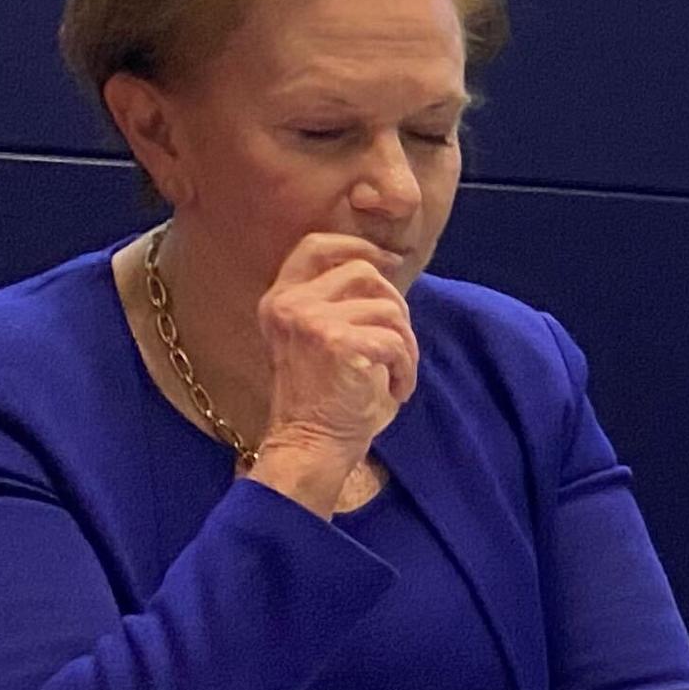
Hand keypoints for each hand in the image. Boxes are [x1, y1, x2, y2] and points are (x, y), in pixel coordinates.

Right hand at [244, 233, 419, 512]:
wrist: (311, 444)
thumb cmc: (326, 398)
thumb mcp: (323, 338)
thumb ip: (341, 303)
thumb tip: (385, 269)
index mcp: (281, 299)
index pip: (317, 246)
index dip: (358, 245)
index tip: (391, 260)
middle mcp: (289, 304)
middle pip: (365, 272)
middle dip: (396, 306)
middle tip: (400, 346)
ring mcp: (310, 320)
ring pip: (388, 308)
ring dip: (406, 345)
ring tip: (396, 375)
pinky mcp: (338, 343)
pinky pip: (396, 341)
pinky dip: (407, 368)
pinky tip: (396, 391)